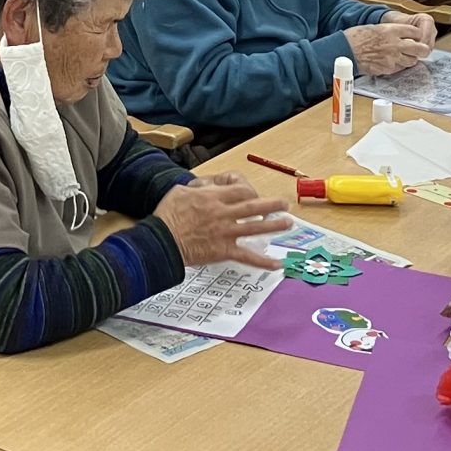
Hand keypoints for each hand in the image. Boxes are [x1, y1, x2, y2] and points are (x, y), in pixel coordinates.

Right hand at [153, 173, 293, 269]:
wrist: (162, 241)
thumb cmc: (168, 216)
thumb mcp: (180, 191)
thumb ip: (197, 187)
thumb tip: (206, 185)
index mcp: (213, 198)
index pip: (239, 190)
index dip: (249, 190)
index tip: (252, 193)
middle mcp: (224, 214)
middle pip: (253, 206)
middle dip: (272, 205)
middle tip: (285, 204)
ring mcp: (225, 233)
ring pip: (255, 228)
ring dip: (274, 226)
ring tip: (288, 223)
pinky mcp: (224, 251)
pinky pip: (247, 256)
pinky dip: (262, 262)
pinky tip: (276, 265)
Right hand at [345, 17, 432, 75]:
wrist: (345, 50)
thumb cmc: (355, 37)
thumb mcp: (374, 28)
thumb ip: (388, 31)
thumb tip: (396, 34)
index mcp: (391, 30)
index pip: (414, 31)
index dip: (418, 34)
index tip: (417, 36)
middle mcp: (395, 43)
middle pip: (419, 47)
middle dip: (423, 49)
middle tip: (422, 50)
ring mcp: (392, 57)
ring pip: (412, 60)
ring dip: (410, 59)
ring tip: (406, 57)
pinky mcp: (388, 68)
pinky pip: (399, 68)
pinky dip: (399, 66)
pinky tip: (393, 63)